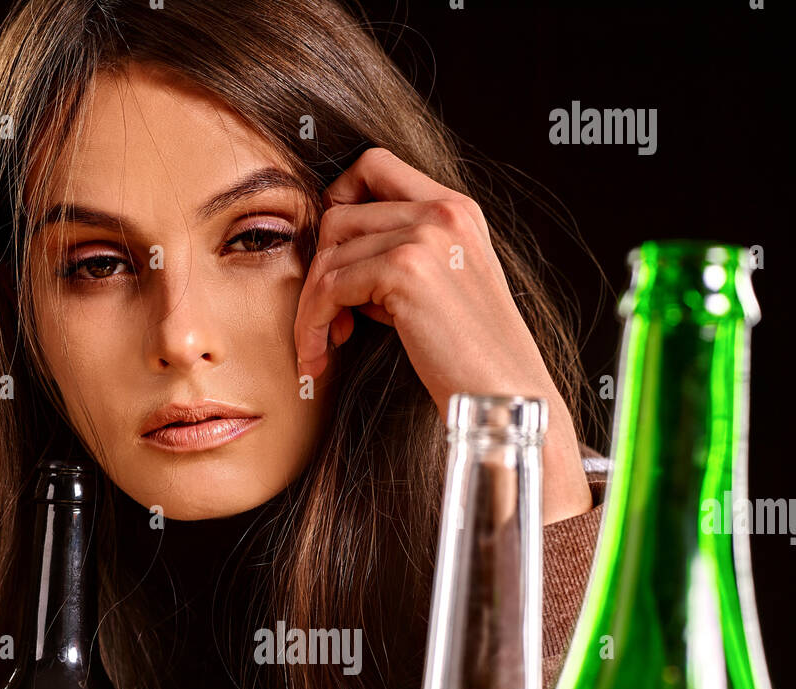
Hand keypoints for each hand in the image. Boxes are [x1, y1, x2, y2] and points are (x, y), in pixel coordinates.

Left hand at [293, 146, 591, 522]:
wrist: (504, 395)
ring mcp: (424, 237)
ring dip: (312, 307)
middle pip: (339, 215)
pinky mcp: (404, 271)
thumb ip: (404, 257)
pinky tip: (322, 356)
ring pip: (328, 255)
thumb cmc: (473, 359)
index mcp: (456, 209)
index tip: (332, 255)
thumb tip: (339, 260)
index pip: (375, 165)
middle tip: (328, 319)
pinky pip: (329, 288)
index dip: (338, 200)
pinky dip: (314, 325)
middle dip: (319, 270)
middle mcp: (442, 211)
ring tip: (323, 346)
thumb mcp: (446, 287)